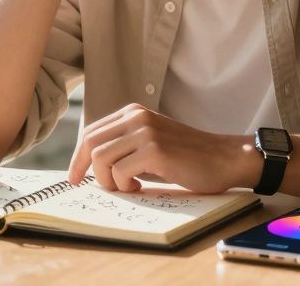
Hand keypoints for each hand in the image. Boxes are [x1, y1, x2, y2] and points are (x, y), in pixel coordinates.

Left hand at [67, 103, 258, 194]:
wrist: (224, 158)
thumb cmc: (188, 157)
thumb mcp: (152, 142)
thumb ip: (126, 146)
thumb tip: (91, 166)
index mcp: (133, 112)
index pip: (91, 132)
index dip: (78, 157)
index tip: (74, 178)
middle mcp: (136, 116)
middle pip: (90, 143)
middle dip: (86, 170)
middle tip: (98, 188)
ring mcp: (145, 131)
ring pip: (101, 159)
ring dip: (109, 181)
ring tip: (130, 186)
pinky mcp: (154, 150)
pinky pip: (120, 172)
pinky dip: (125, 185)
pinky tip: (141, 186)